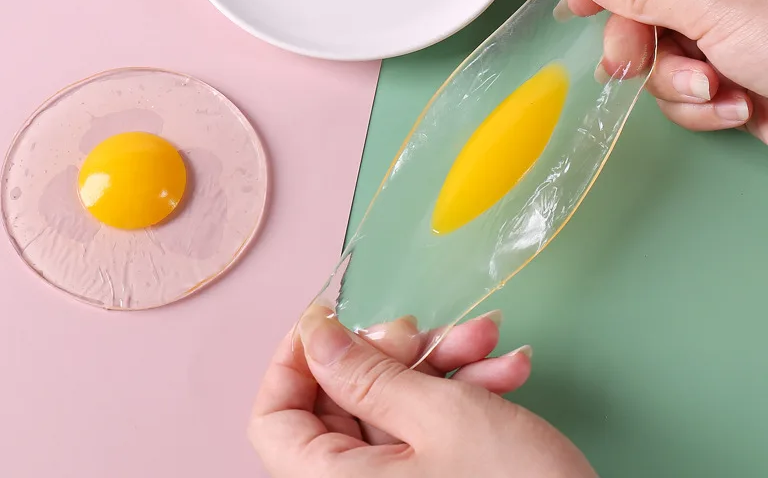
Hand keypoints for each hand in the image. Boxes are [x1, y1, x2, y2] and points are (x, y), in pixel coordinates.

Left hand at [249, 306, 596, 476]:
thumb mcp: (437, 417)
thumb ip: (365, 373)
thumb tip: (314, 333)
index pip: (274, 418)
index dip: (293, 360)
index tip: (326, 319)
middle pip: (342, 400)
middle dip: (391, 352)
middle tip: (423, 331)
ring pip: (395, 403)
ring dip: (440, 362)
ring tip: (485, 340)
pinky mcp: (439, 476)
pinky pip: (431, 424)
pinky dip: (464, 390)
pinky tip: (506, 370)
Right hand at [564, 0, 767, 143]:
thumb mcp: (715, 5)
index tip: (576, 8)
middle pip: (645, 5)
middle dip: (642, 45)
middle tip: (630, 66)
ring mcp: (730, 33)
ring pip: (661, 55)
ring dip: (678, 83)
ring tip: (716, 90)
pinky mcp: (732, 77)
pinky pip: (685, 88)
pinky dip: (702, 107)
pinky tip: (736, 109)